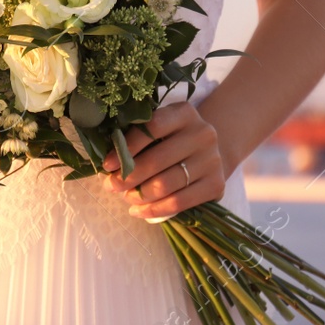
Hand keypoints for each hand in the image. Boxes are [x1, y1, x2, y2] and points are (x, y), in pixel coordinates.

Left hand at [101, 102, 226, 222]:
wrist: (213, 152)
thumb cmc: (175, 138)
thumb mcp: (162, 127)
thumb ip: (139, 136)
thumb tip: (109, 163)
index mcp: (184, 114)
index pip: (151, 128)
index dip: (127, 147)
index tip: (108, 164)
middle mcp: (202, 134)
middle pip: (157, 160)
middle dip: (128, 176)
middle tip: (111, 185)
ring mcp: (212, 161)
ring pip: (166, 184)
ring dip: (140, 195)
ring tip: (126, 198)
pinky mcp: (216, 185)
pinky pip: (179, 202)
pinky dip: (154, 209)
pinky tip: (138, 211)